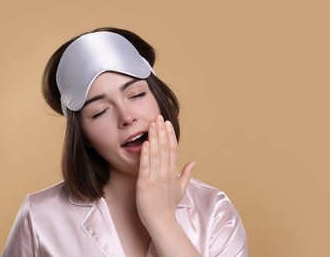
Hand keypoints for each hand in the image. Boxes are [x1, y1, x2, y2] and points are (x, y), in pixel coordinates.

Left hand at [136, 115, 195, 229]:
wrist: (161, 221)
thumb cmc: (169, 206)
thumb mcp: (181, 189)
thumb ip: (186, 174)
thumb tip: (193, 161)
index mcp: (173, 173)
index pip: (173, 149)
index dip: (170, 135)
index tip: (167, 124)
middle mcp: (165, 173)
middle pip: (164, 148)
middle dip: (161, 131)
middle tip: (158, 117)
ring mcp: (155, 178)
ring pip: (155, 154)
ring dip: (153, 138)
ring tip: (151, 124)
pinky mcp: (144, 184)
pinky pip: (145, 166)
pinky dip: (145, 154)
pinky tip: (145, 143)